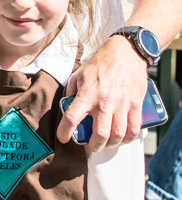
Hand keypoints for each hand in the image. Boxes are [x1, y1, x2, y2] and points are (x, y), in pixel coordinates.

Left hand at [57, 36, 147, 151]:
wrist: (125, 53)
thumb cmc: (100, 63)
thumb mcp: (79, 74)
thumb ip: (72, 90)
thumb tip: (67, 105)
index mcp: (87, 93)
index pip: (72, 118)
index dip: (65, 132)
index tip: (63, 138)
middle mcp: (104, 102)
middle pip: (99, 135)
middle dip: (94, 146)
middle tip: (91, 145)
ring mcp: (121, 105)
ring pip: (117, 135)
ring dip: (110, 144)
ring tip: (106, 142)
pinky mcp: (135, 105)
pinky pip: (134, 129)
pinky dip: (128, 139)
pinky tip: (122, 138)